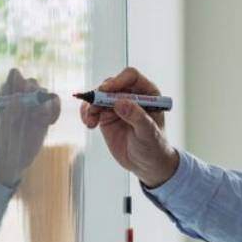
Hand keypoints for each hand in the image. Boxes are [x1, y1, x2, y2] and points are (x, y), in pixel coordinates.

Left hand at [0, 68, 60, 186]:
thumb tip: (18, 96)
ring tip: (38, 117)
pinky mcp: (46, 113)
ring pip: (44, 91)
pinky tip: (50, 122)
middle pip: (31, 81)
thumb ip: (11, 109)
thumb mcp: (5, 125)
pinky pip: (55, 102)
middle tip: (29, 106)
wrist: (17, 155)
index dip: (17, 83)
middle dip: (32, 91)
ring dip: (43, 102)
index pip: (14, 75)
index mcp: (9, 94)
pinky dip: (55, 110)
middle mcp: (22, 96)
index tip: (16, 97)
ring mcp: (35, 104)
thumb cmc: (7, 139)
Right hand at [79, 66, 178, 187]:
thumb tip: (120, 102)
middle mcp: (131, 95)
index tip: (106, 90)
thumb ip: (137, 117)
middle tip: (94, 107)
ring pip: (98, 96)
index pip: (131, 77)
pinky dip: (87, 113)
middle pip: (111, 84)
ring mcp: (117, 105)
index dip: (118, 80)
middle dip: (100, 94)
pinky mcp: (106, 116)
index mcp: (147, 93)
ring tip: (91, 121)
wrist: (147, 164)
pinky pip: (92, 108)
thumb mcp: (149, 133)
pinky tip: (89, 123)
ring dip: (90, 105)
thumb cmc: (154, 146)